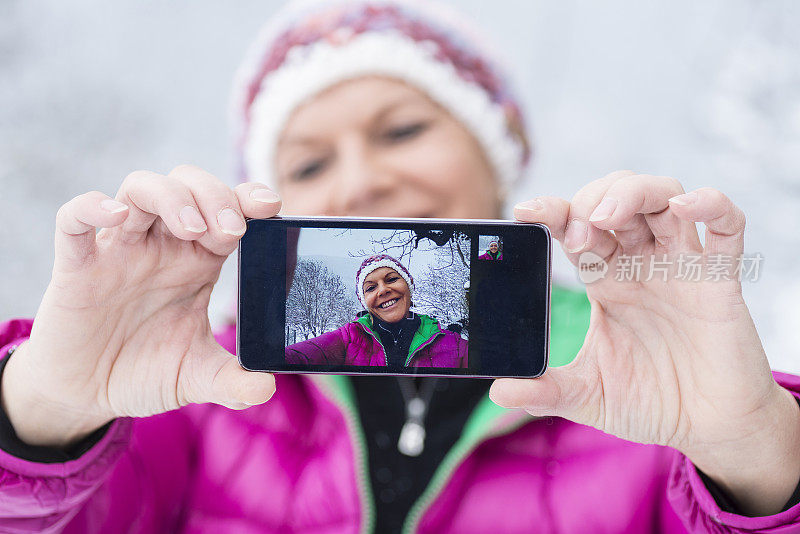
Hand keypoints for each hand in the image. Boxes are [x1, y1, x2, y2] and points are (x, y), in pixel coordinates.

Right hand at [2, 165, 280, 447]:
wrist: (86, 395)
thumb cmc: (144, 371)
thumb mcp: (196, 377)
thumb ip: (232, 382)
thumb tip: (266, 388)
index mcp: (198, 261)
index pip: (227, 210)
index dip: (248, 198)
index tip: (270, 206)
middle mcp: (162, 246)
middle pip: (189, 185)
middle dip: (215, 196)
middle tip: (232, 230)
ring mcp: (119, 251)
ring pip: (140, 189)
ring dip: (171, 197)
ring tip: (192, 229)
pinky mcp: (76, 267)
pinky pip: (74, 220)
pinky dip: (91, 207)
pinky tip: (115, 216)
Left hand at [490, 170, 799, 514]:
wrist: (708, 430)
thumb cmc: (652, 403)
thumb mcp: (587, 395)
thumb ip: (545, 391)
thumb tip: (498, 391)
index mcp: (606, 280)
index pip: (575, 228)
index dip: (553, 212)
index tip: (525, 211)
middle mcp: (641, 264)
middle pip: (615, 199)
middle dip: (590, 201)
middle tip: (575, 232)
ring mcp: (681, 267)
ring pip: (663, 197)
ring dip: (633, 193)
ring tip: (606, 216)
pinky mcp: (720, 280)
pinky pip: (726, 225)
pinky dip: (710, 204)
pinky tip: (685, 207)